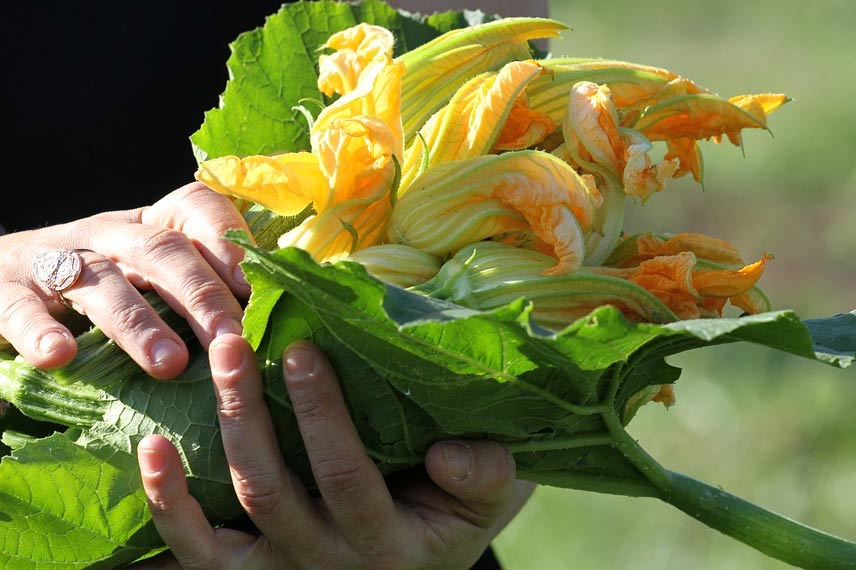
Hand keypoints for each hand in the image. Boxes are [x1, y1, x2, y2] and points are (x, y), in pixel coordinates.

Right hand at [0, 182, 250, 378]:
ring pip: (101, 281)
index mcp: (149, 227)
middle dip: (201, 294)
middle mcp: (106, 235)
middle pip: (160, 250)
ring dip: (138, 322)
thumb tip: (263, 327)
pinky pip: (20, 306)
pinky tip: (59, 355)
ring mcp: (54, 260)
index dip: (227, 240)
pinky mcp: (3, 291)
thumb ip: (194, 291)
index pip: (194, 207)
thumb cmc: (95, 286)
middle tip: (232, 338)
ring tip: (170, 363)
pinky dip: (40, 329)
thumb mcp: (146, 276)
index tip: (256, 284)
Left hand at [134, 336, 534, 568]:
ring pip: (227, 526)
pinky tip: (150, 451)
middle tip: (233, 345)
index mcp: (390, 543)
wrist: (426, 554)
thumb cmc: (456, 508)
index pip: (347, 478)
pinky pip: (199, 553)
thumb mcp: (491, 491)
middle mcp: (328, 565)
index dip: (321, 418)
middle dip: (249, 414)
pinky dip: (168, 508)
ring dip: (204, 449)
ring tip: (197, 382)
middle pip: (274, 494)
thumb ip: (484, 473)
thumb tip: (448, 456)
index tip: (303, 349)